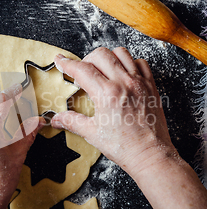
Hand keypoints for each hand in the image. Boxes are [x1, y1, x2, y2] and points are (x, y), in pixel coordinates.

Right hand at [52, 47, 176, 178]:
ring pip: (121, 53)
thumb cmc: (124, 147)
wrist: (150, 155)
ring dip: (107, 58)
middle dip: (86, 60)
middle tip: (82, 73)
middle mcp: (124, 83)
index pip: (82, 69)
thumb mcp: (92, 133)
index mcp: (107, 94)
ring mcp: (139, 82)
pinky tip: (123, 74)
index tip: (60, 61)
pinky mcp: (151, 86)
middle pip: (100, 55)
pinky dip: (129, 63)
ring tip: (102, 70)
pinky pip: (140, 62)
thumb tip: (56, 119)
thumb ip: (72, 121)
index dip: (67, 63)